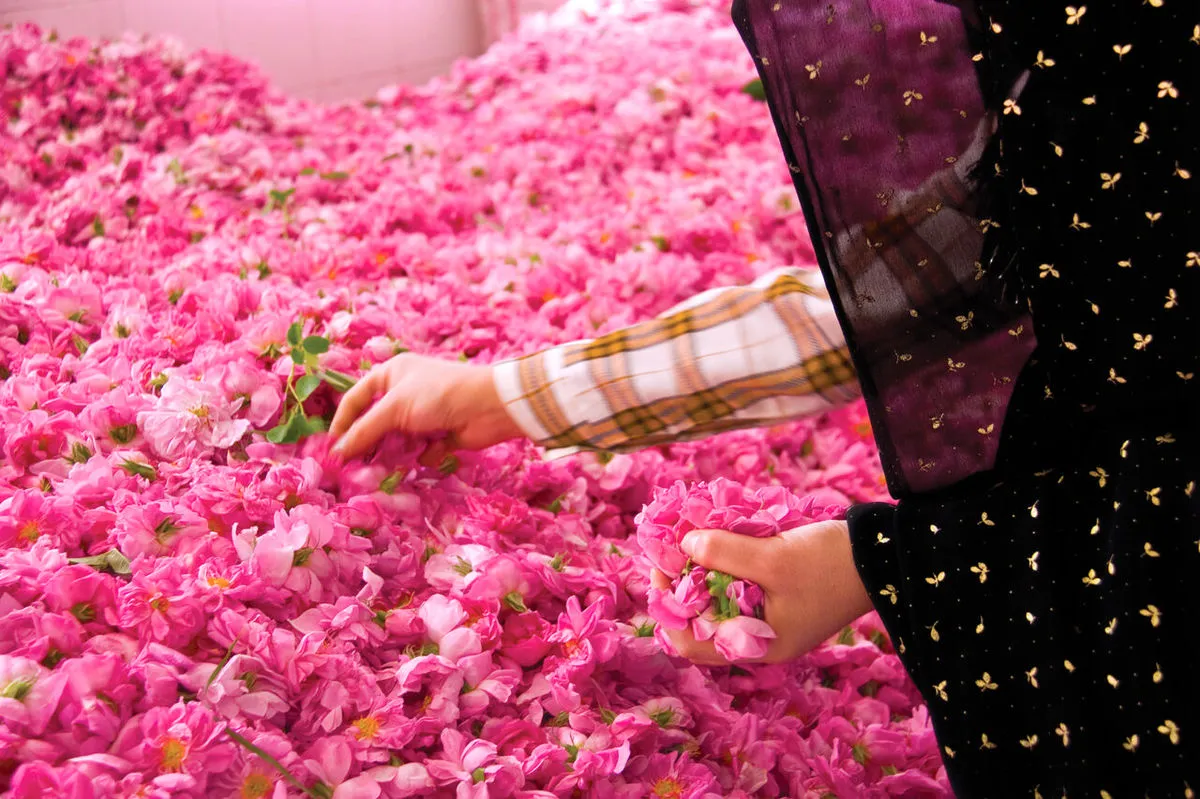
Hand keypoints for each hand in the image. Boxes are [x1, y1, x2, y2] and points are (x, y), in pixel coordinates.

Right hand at [329, 353, 523, 463]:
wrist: (489, 406)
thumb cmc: (437, 395)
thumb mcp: (394, 408)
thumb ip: (365, 431)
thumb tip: (337, 453)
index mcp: (391, 374)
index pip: (355, 399)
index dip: (342, 423)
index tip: (332, 450)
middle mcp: (405, 392)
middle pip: (376, 423)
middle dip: (369, 444)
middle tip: (355, 468)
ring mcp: (424, 414)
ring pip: (399, 440)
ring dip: (395, 453)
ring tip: (385, 469)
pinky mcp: (441, 434)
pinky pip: (422, 451)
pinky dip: (424, 456)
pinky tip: (429, 455)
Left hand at [650, 520, 872, 665]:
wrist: (886, 557)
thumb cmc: (831, 565)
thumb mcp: (774, 558)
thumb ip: (725, 553)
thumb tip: (683, 546)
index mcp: (760, 645)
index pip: (690, 642)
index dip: (666, 606)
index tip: (660, 566)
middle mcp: (762, 637)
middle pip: (701, 618)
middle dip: (682, 582)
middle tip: (672, 544)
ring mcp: (772, 615)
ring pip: (719, 598)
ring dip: (703, 569)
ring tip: (692, 534)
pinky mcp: (781, 594)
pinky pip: (740, 584)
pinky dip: (726, 562)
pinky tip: (720, 534)